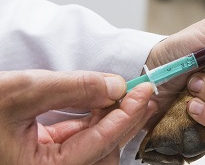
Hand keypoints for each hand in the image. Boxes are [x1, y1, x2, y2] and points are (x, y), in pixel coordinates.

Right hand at [0, 70, 156, 164]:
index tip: (144, 90)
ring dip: (110, 121)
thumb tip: (115, 84)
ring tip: (125, 94)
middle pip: (102, 152)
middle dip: (124, 121)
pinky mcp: (40, 158)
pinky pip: (77, 144)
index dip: (126, 115)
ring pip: (93, 149)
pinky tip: (101, 101)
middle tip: (143, 91)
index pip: (99, 143)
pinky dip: (92, 122)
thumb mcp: (22, 92)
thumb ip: (71, 88)